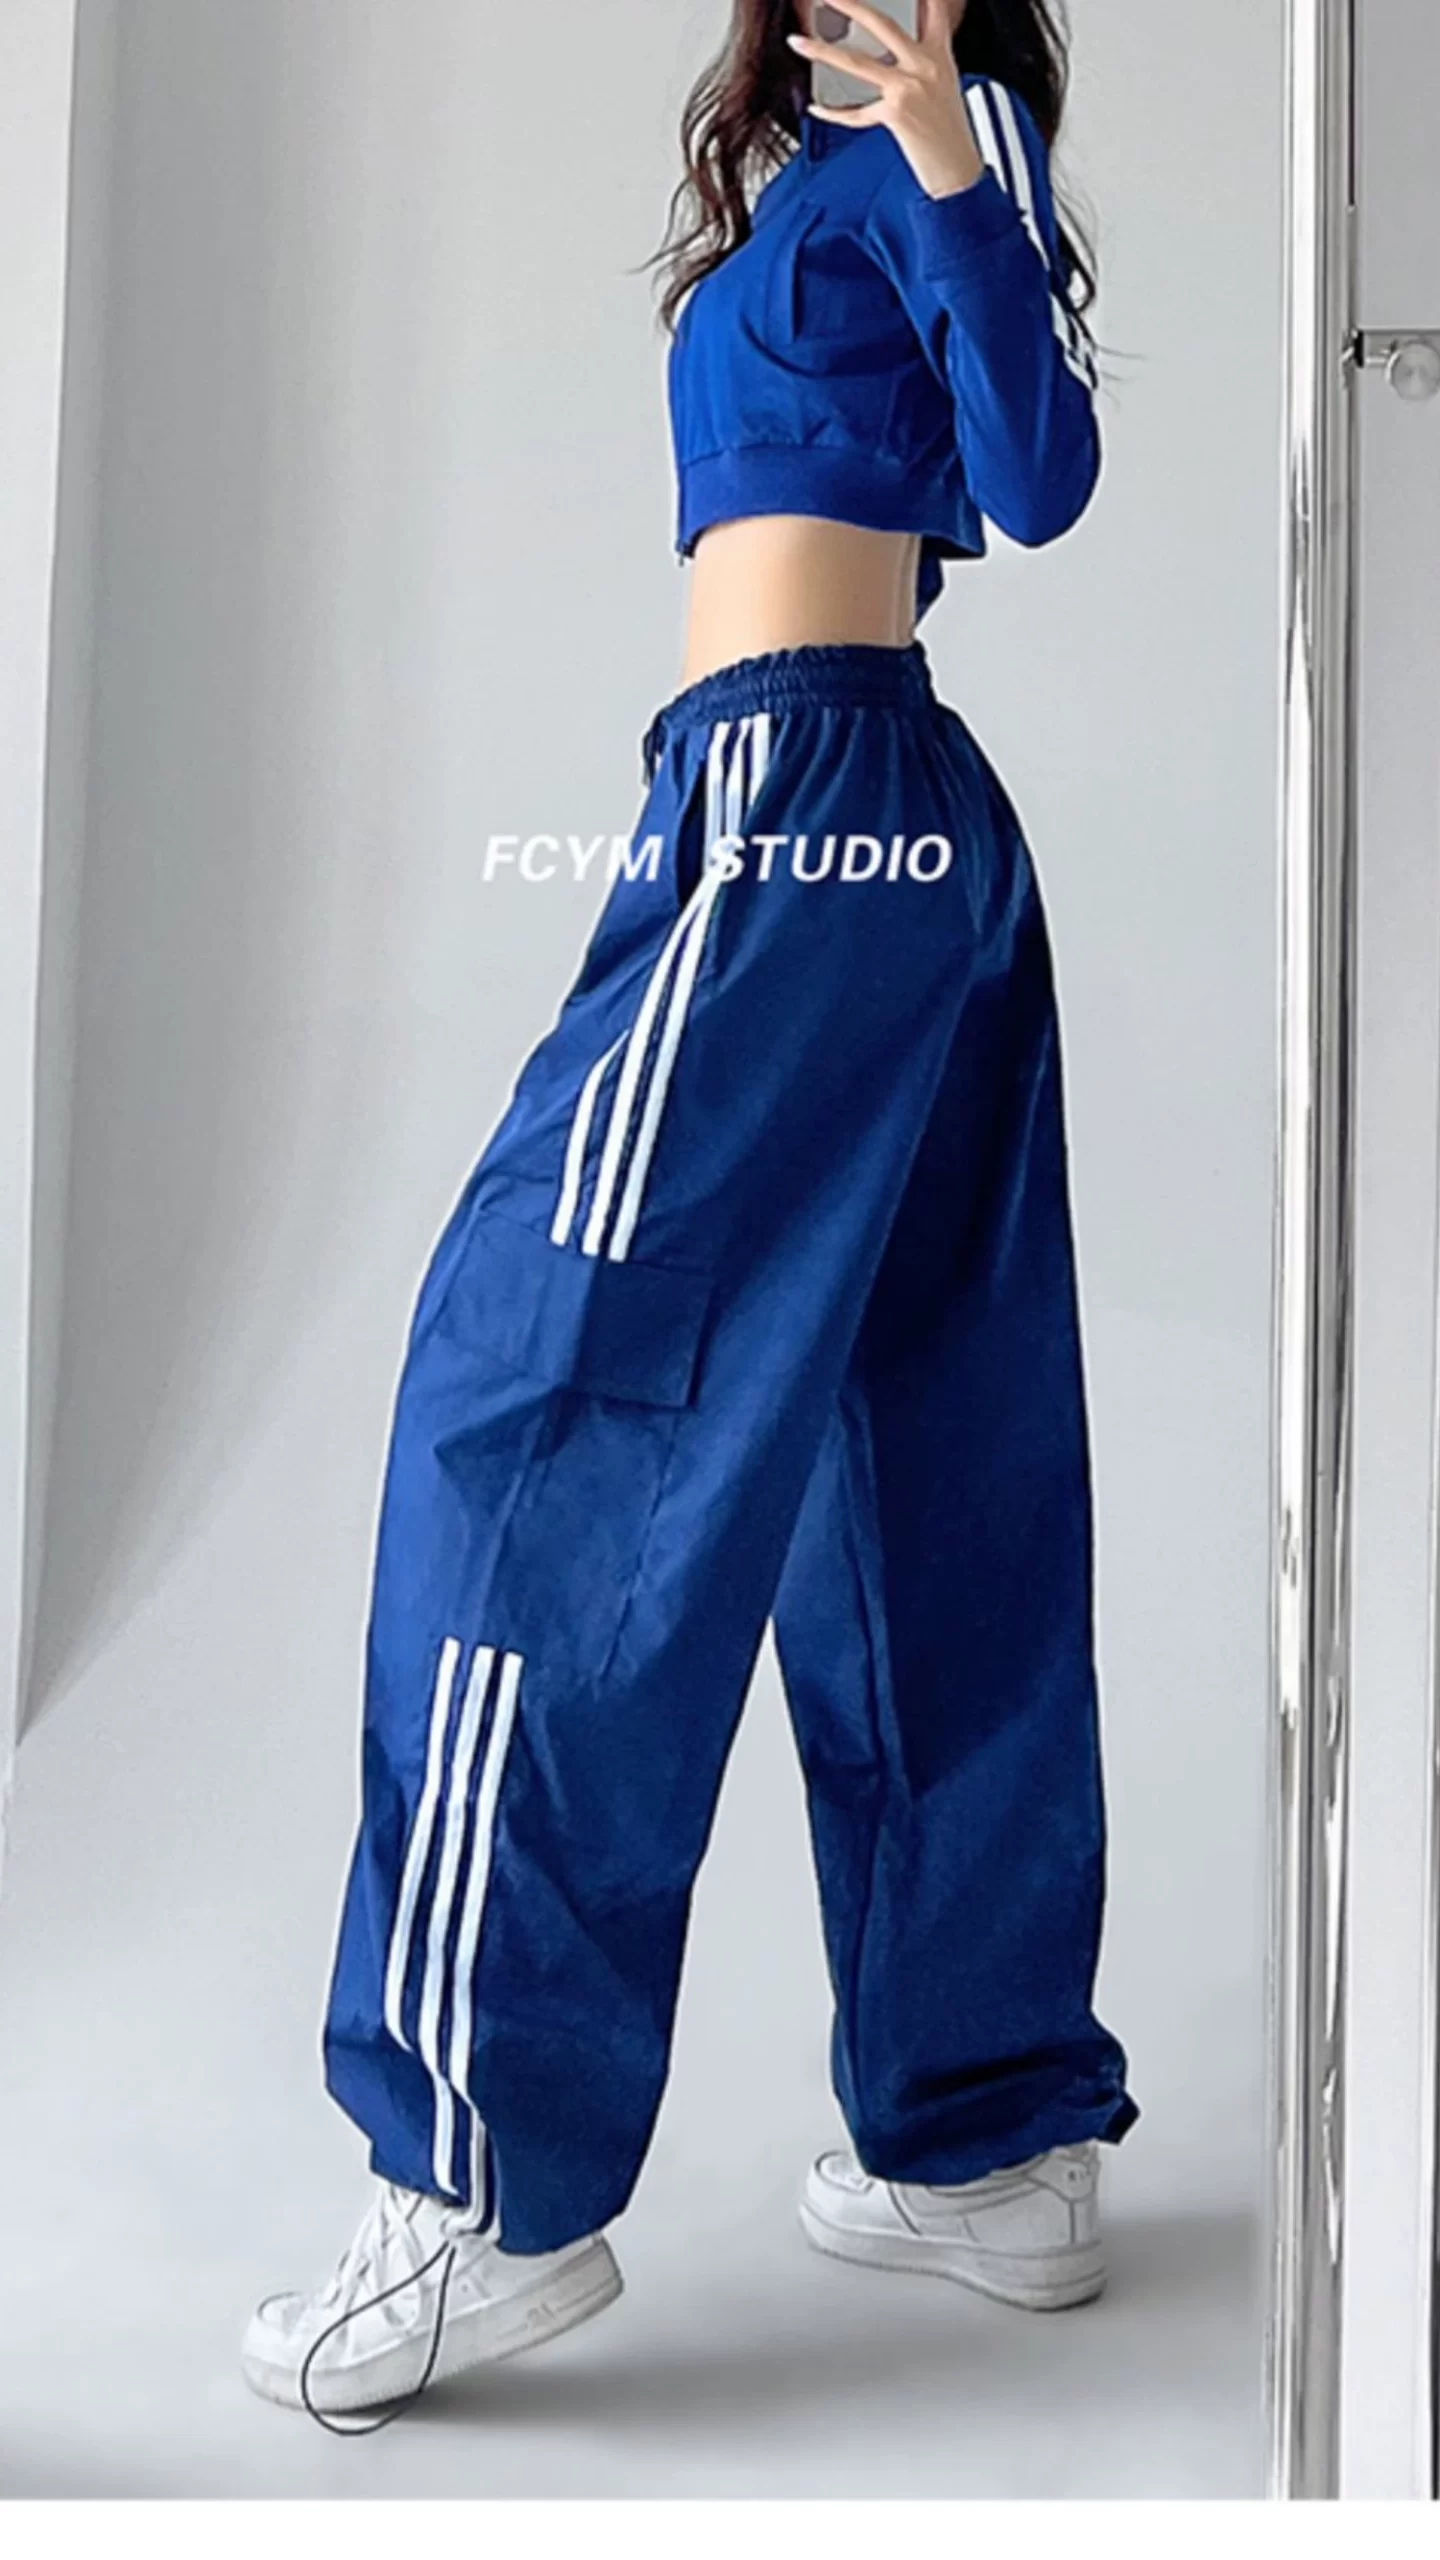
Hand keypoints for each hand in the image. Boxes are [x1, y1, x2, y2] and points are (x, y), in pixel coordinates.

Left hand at [787, 0, 984, 200]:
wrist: (959, 171)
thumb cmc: (950, 133)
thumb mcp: (944, 84)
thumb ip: (923, 58)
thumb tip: (895, 47)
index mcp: (939, 54)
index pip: (932, 8)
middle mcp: (924, 65)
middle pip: (882, 24)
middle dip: (850, 5)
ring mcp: (909, 88)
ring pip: (857, 63)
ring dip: (822, 52)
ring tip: (798, 42)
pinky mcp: (896, 113)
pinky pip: (856, 112)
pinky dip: (834, 112)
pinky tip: (817, 106)